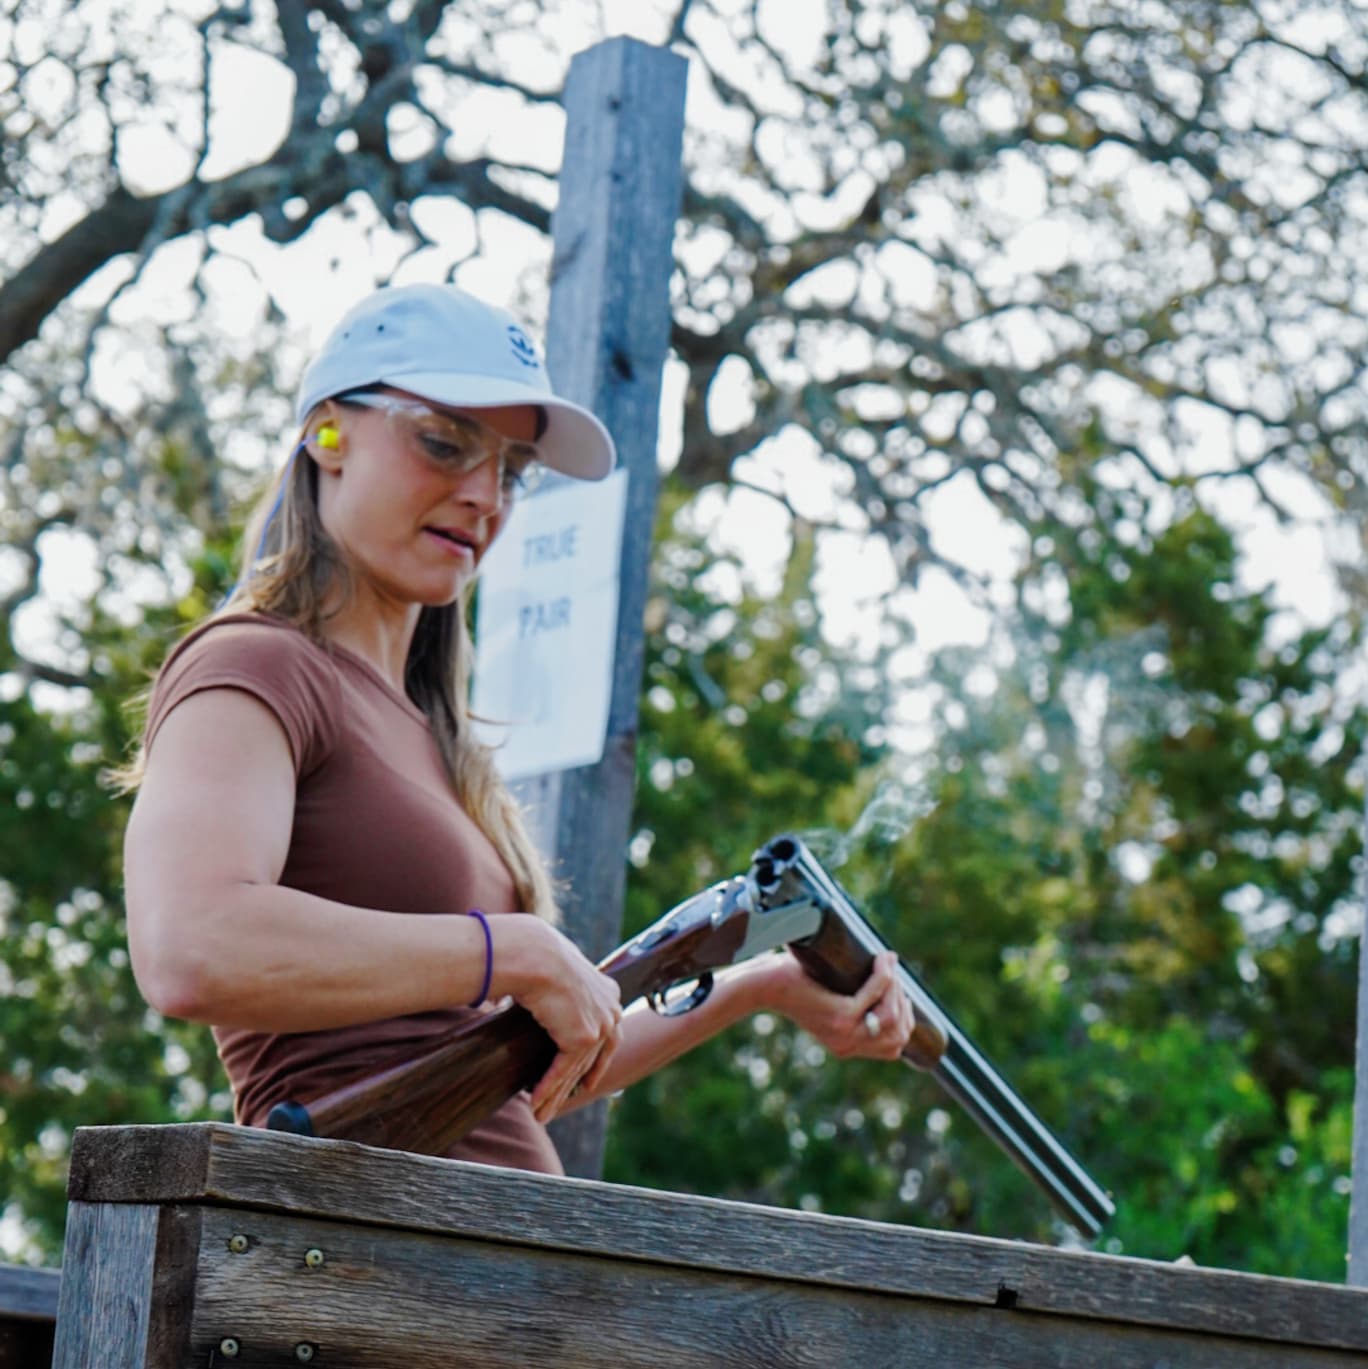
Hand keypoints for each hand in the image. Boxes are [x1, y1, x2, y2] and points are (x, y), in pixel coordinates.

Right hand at [495, 917, 622, 1122]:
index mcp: (608, 991)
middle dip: (574, 1084)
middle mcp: (610, 1009)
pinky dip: (548, 1088)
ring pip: (577, 1069)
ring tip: (542, 1114)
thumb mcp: (555, 975)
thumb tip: (530, 999)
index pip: (607, 1035)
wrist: (534, 954)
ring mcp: (600, 1024)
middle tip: (560, 1103)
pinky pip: (564, 1071)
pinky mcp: (583, 1038)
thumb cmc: (537, 956)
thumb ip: (554, 993)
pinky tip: (535, 1102)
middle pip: (594, 1058)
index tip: (586, 1081)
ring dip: (556, 1094)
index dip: (596, 1061)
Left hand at [764, 949, 913, 1060]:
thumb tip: (887, 978)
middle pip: (898, 1034)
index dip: (905, 1021)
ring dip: (896, 987)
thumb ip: (851, 1001)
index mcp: (846, 1046)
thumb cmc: (793, 983)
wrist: (762, 985)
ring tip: (887, 965)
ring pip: (892, 1016)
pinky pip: (875, 995)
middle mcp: (847, 1045)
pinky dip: (884, 975)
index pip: (893, 1048)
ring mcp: (845, 1032)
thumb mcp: (826, 1000)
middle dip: (904, 1003)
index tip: (900, 995)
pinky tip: (881, 961)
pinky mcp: (839, 1014)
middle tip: (893, 977)